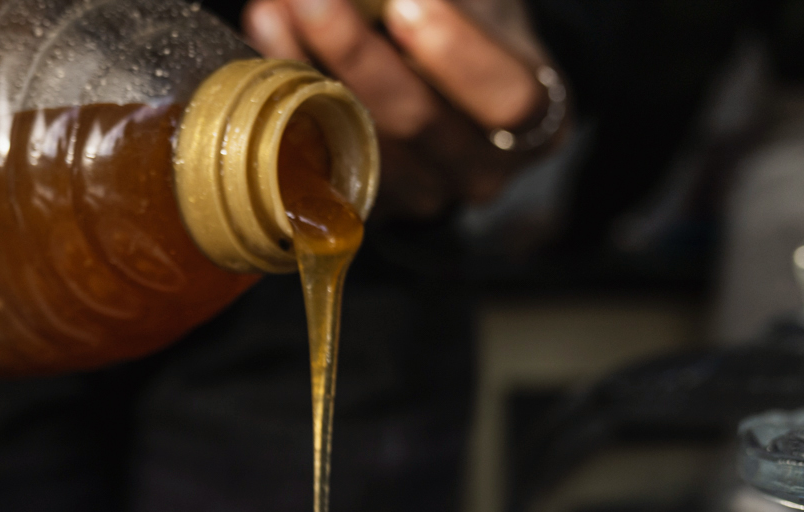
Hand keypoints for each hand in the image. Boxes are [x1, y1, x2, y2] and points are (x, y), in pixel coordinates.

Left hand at [244, 0, 561, 217]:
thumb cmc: (477, 31)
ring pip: (357, 140)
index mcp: (537, 122)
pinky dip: (284, 98)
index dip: (458, 54)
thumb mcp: (484, 5)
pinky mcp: (363, 200)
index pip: (508, 101)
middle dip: (357, 53)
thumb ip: (449, 0)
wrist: (455, 91)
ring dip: (306, 70)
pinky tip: (266, 47)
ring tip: (274, 9)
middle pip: (416, 121)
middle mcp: (480, 171)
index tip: (409, 3)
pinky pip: (318, 154)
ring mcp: (419, 194)